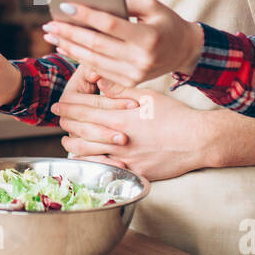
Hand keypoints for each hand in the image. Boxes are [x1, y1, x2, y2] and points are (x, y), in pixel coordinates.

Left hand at [41, 0, 203, 88]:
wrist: (185, 51)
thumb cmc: (166, 22)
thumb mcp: (152, 5)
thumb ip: (124, 4)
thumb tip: (90, 3)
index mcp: (148, 37)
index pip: (110, 25)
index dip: (86, 15)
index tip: (65, 5)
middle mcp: (141, 59)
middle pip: (97, 45)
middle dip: (70, 33)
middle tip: (50, 23)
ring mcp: (135, 74)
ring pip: (94, 60)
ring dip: (70, 47)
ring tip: (52, 36)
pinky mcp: (131, 81)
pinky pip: (100, 69)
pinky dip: (81, 58)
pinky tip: (67, 47)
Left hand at [53, 73, 208, 181]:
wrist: (197, 141)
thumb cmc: (175, 115)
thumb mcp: (148, 96)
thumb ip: (121, 90)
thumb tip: (100, 83)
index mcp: (119, 116)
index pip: (84, 110)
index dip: (68, 107)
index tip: (58, 105)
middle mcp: (116, 138)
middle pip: (80, 130)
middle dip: (66, 123)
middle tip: (59, 119)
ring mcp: (123, 157)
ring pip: (86, 152)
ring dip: (73, 145)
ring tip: (67, 140)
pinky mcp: (131, 171)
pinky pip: (103, 169)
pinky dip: (90, 164)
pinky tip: (85, 161)